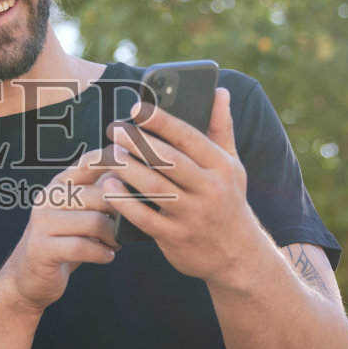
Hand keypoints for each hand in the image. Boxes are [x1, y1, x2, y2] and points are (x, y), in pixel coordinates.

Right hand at [0, 150, 119, 311]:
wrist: (30, 276)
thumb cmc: (64, 242)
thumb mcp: (80, 213)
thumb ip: (100, 195)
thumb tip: (135, 179)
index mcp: (59, 185)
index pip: (89, 163)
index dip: (114, 161)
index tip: (134, 168)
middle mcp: (48, 198)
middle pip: (100, 194)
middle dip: (121, 212)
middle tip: (126, 226)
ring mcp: (42, 223)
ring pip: (94, 222)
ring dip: (113, 236)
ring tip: (115, 243)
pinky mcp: (42, 248)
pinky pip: (83, 247)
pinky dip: (102, 254)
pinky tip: (106, 256)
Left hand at [103, 87, 262, 281]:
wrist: (237, 256)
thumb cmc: (228, 201)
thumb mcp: (232, 166)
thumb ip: (221, 129)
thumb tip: (219, 91)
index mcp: (221, 167)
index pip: (189, 138)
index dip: (162, 121)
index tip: (137, 109)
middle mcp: (210, 190)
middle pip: (168, 161)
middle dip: (138, 143)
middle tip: (115, 130)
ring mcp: (192, 216)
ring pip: (154, 188)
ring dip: (128, 169)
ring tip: (110, 155)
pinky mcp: (176, 238)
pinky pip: (145, 218)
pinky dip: (125, 202)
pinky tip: (110, 187)